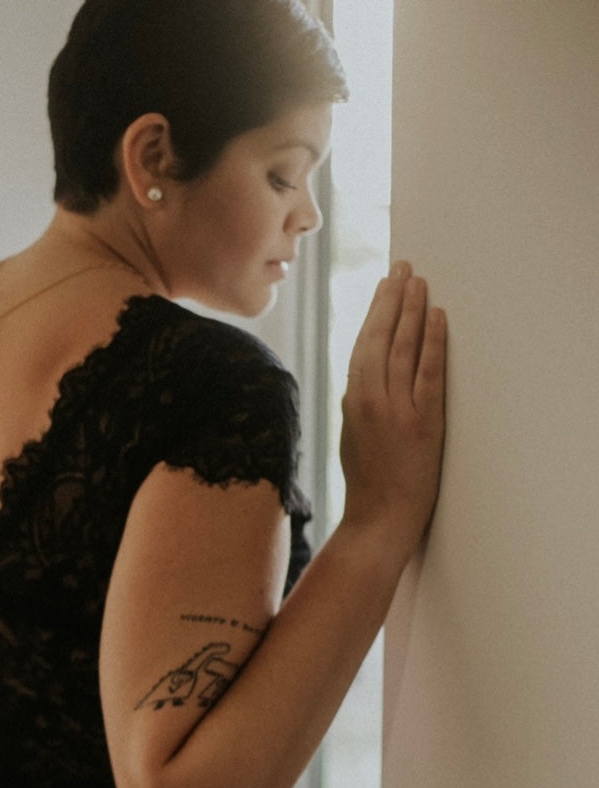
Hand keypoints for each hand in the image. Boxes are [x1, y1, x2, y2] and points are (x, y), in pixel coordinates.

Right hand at [338, 261, 446, 557]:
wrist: (379, 519)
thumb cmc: (367, 483)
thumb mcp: (351, 437)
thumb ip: (357, 404)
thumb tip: (363, 377)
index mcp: (351, 400)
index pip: (364, 343)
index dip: (376, 311)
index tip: (385, 286)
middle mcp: (370, 399)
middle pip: (382, 337)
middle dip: (393, 299)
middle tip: (403, 268)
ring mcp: (397, 409)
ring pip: (404, 347)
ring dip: (413, 311)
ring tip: (420, 282)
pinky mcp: (423, 422)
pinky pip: (428, 372)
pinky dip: (433, 341)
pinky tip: (437, 317)